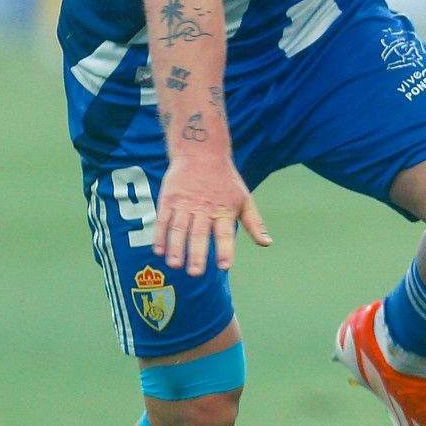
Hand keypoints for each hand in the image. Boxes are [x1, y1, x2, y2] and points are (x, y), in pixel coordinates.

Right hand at [154, 153, 271, 276]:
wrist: (201, 152)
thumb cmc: (226, 181)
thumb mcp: (244, 199)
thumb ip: (255, 224)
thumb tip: (267, 244)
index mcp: (224, 210)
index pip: (225, 233)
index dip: (225, 249)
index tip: (224, 266)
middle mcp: (204, 208)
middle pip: (199, 233)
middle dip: (196, 254)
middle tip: (195, 273)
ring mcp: (184, 203)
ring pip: (178, 228)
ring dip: (175, 247)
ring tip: (174, 265)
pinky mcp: (168, 199)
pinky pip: (163, 220)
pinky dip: (160, 236)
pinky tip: (158, 251)